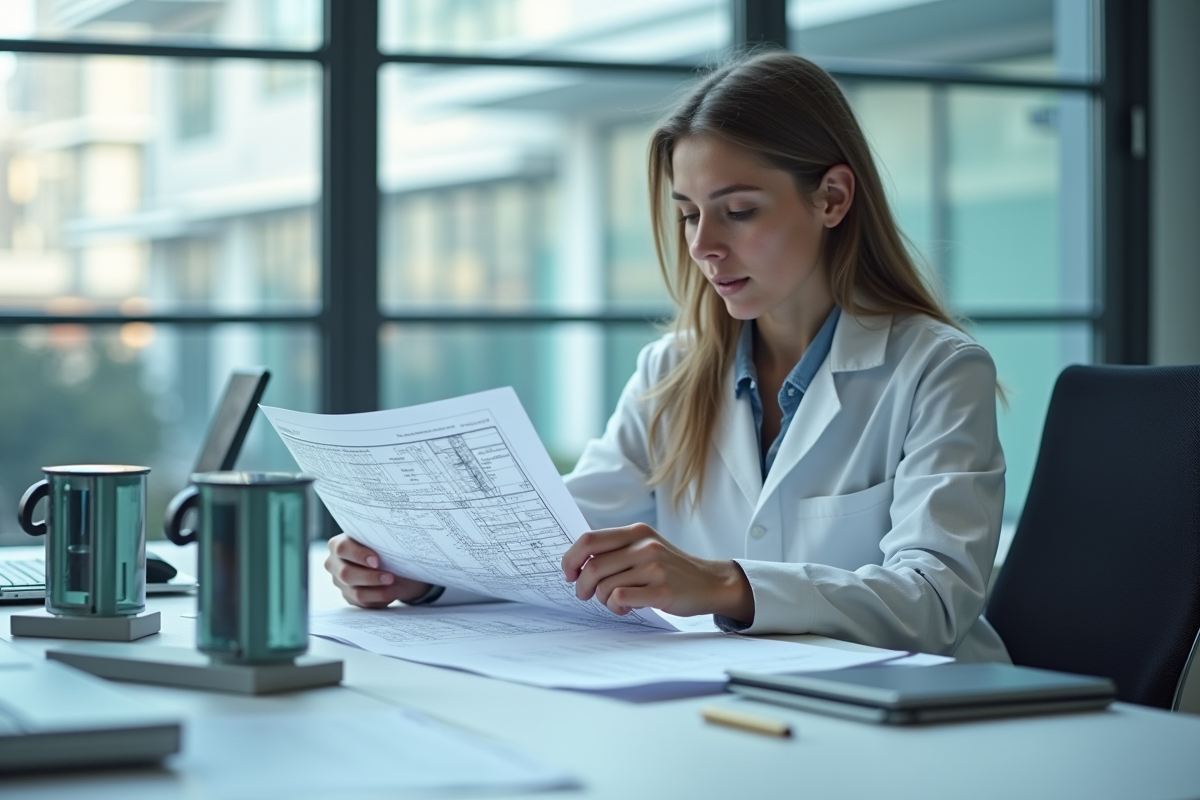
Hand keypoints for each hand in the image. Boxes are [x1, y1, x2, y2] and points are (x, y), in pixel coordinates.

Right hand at [325, 533, 431, 608]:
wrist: (388, 561)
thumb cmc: (381, 547)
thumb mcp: (381, 542)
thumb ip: (381, 544)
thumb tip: (394, 549)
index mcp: (338, 544)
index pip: (342, 548)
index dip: (359, 555)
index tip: (377, 561)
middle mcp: (334, 564)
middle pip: (346, 573)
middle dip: (370, 577)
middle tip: (390, 577)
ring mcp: (340, 582)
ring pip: (356, 592)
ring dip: (378, 591)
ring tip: (394, 587)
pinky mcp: (349, 596)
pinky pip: (363, 603)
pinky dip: (379, 599)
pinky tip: (391, 593)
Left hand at [560, 523, 754, 622]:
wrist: (710, 582)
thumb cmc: (670, 568)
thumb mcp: (645, 547)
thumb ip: (617, 549)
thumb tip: (577, 562)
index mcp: (637, 532)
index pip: (589, 540)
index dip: (570, 559)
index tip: (569, 574)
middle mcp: (645, 545)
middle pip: (593, 567)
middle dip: (583, 587)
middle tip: (586, 595)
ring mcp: (654, 567)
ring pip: (605, 587)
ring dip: (603, 600)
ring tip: (615, 602)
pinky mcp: (662, 590)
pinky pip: (621, 598)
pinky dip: (616, 607)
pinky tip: (626, 608)